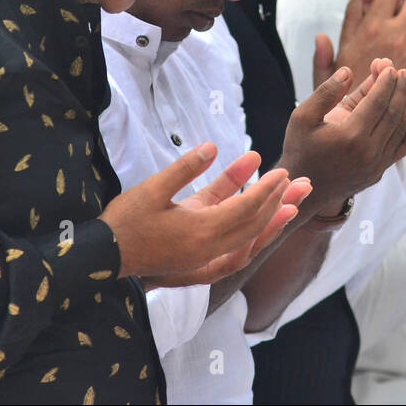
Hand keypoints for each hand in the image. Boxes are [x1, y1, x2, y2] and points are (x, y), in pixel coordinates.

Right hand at [99, 143, 300, 283]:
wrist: (101, 259)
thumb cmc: (124, 221)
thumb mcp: (152, 188)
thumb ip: (185, 168)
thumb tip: (213, 145)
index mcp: (200, 231)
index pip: (245, 209)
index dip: (265, 190)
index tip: (282, 172)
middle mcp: (208, 249)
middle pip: (255, 226)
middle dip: (280, 204)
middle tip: (303, 184)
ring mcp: (204, 259)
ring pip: (248, 241)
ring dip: (272, 223)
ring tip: (294, 206)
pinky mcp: (197, 261)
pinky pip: (234, 252)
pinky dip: (252, 240)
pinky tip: (263, 227)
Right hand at [279, 59, 405, 218]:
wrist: (303, 187)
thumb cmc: (300, 148)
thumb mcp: (302, 117)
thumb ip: (325, 92)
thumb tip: (347, 71)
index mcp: (349, 136)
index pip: (377, 102)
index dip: (386, 82)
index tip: (390, 66)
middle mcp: (367, 152)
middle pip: (393, 113)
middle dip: (402, 89)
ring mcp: (376, 165)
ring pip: (402, 128)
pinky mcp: (380, 171)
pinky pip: (403, 147)